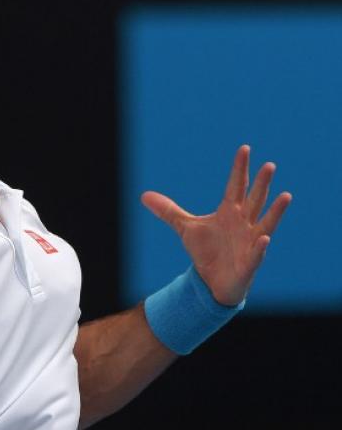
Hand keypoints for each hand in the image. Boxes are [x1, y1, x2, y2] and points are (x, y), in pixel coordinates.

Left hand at [141, 145, 291, 305]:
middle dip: (261, 184)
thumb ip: (168, 211)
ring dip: (275, 211)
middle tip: (269, 165)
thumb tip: (144, 196)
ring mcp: (250, 241)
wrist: (212, 280)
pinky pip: (257, 253)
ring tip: (285, 195)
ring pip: (265, 223)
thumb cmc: (206, 251)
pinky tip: (265, 238)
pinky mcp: (250, 261)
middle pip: (254, 200)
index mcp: (229, 212)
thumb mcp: (185, 228)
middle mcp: (244, 223)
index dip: (239, 169)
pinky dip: (261, 246)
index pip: (235, 186)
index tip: (244, 149)